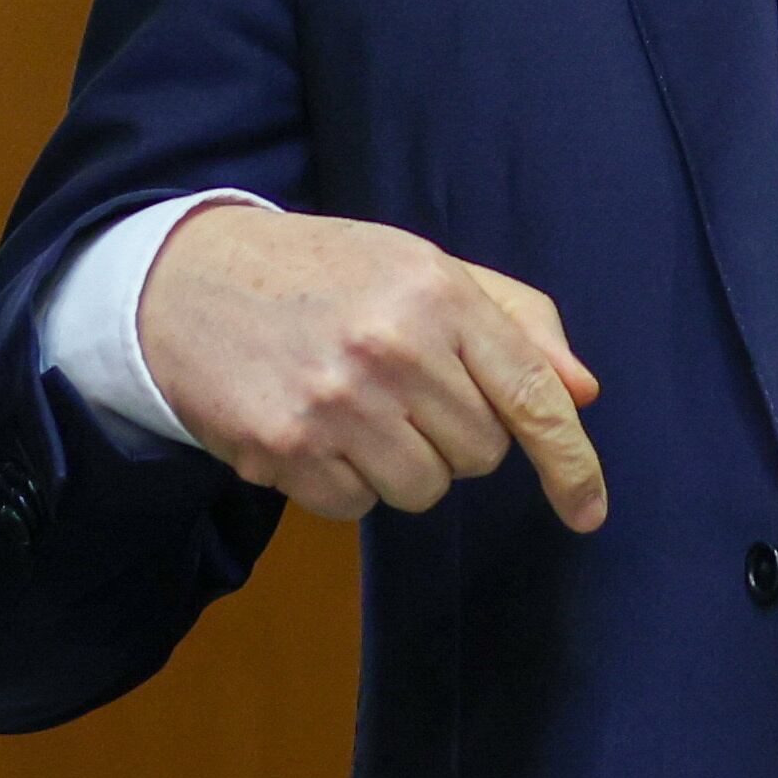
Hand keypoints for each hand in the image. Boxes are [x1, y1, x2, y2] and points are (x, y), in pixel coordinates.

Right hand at [135, 204, 607, 531]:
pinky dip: (344, 481)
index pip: (530, 393)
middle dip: (454, 435)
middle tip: (402, 388)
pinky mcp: (286, 449)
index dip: (571, 461)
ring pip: (424, 489)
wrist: (188, 279)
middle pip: (480, 454)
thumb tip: (581, 392)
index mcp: (435, 290)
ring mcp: (336, 402)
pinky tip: (312, 426)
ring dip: (400, 463)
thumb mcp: (421, 266)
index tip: (588, 510)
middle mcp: (391, 346)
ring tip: (353, 405)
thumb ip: (512, 320)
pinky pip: (358, 508)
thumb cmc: (322, 271)